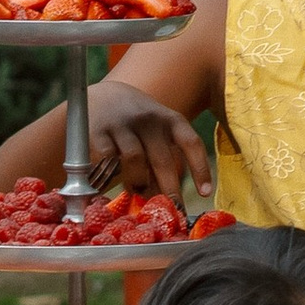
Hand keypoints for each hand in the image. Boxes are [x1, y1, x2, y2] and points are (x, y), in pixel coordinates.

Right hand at [91, 79, 213, 206]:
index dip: (200, 169)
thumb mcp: (158, 128)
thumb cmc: (137, 121)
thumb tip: (167, 198)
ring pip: (135, 159)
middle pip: (163, 158)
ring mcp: (123, 123)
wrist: (103, 94)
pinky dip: (111, 176)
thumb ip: (164, 155)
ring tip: (137, 192)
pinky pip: (107, 159)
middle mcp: (149, 119)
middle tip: (172, 210)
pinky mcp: (99, 130)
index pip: (191, 143)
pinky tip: (110, 184)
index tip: (205, 193)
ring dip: (138, 182)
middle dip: (169, 189)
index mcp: (170, 119)